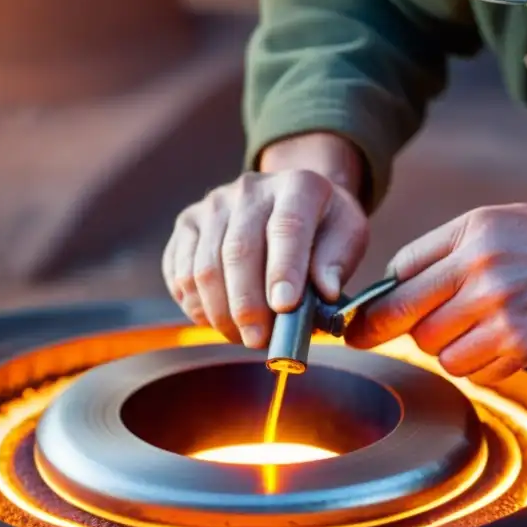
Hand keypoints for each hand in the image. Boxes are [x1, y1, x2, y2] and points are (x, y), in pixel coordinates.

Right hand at [162, 133, 368, 346]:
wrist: (290, 201)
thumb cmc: (322, 228)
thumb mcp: (347, 236)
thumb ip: (337, 262)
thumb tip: (323, 292)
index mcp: (298, 185)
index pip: (287, 227)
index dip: (284, 269)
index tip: (285, 306)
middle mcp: (250, 189)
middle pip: (238, 251)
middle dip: (248, 304)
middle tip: (259, 340)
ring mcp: (213, 205)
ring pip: (204, 266)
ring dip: (220, 312)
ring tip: (242, 336)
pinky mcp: (187, 224)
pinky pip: (179, 272)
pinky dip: (195, 305)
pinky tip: (217, 320)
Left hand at [346, 204, 526, 383]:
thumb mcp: (491, 223)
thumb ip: (439, 251)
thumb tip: (389, 287)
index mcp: (470, 238)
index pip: (399, 280)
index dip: (373, 310)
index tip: (357, 328)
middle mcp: (484, 274)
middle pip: (412, 324)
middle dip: (413, 332)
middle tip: (430, 326)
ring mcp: (504, 314)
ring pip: (440, 355)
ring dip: (450, 351)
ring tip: (478, 329)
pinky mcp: (525, 347)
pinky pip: (476, 374)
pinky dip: (480, 366)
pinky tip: (502, 342)